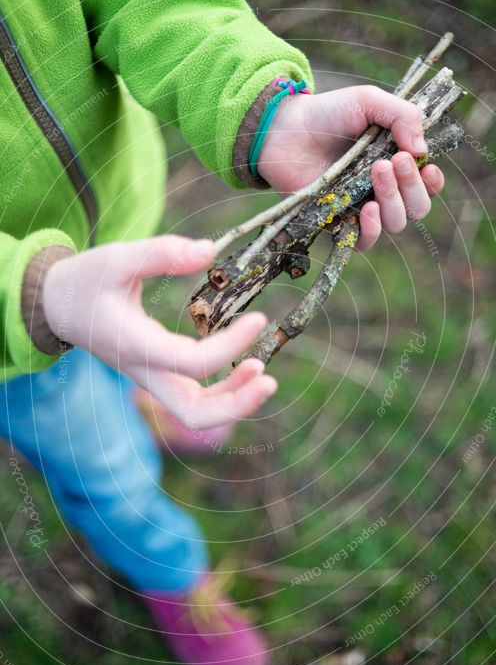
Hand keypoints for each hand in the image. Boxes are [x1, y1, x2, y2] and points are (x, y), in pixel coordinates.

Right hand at [42, 236, 276, 427]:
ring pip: (197, 413)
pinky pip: (196, 398)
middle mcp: (146, 372)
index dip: (231, 345)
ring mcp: (153, 379)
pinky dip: (224, 392)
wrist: (58, 305)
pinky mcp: (160, 375)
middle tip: (269, 378)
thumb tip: (211, 251)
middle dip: (236, 404)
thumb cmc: (86, 280)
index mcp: (137, 346)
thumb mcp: (117, 257)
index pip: (193, 362)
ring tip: (263, 373)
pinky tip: (245, 366)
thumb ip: (162, 252)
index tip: (258, 318)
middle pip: (195, 413)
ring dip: (234, 401)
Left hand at [257, 85, 444, 250]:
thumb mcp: (369, 101)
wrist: (286, 129)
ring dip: (393, 201)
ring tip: (376, 172)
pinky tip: (367, 209)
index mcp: (396, 164)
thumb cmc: (328, 114)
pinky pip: (364, 242)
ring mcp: (361, 208)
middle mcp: (383, 190)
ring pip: (396, 224)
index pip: (428, 185)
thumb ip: (402, 116)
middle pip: (417, 207)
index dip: (432, 181)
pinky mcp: (338, 222)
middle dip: (411, 186)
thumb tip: (422, 149)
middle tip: (391, 161)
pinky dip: (372, 230)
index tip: (426, 165)